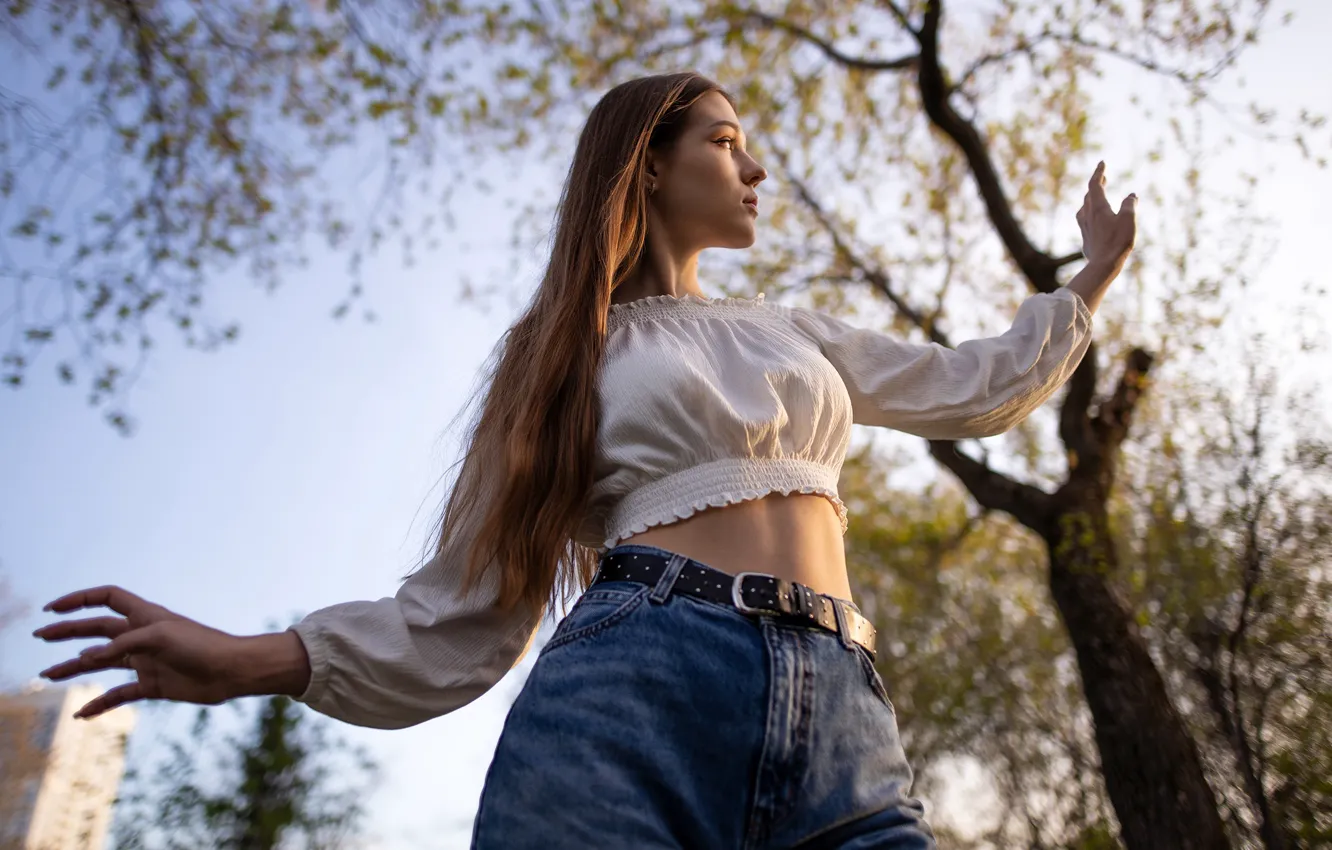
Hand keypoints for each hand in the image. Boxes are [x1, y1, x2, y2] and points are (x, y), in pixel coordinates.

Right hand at [33, 586, 245, 719]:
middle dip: (68, 632)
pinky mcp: (153, 685)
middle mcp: (142, 637)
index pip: (107, 598)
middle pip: (97, 631)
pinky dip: (100, 704)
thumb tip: (86, 657)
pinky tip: (81, 714)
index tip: (53, 608)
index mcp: (145, 616)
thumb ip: (123, 644)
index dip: (80, 600)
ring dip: (75, 667)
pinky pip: (120, 695)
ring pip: (102, 664)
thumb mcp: (161, 637)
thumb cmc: (202, 645)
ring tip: (47, 675)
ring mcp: (146, 661)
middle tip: (40, 637)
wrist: (232, 671)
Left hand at [1076, 161, 1136, 268]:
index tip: (1102, 162)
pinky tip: (1093, 218)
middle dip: (1096, 184)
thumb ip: (1129, 205)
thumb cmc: (1117, 241)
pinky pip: (1085, 219)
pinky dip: (1091, 212)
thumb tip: (1132, 195)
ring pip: (1085, 207)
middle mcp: (1087, 215)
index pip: (1095, 184)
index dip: (1098, 172)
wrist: (1103, 265)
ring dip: (1091, 198)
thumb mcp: (1128, 219)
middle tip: (1103, 178)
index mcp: (1098, 208)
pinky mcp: (1086, 237)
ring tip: (1097, 195)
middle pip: (1089, 195)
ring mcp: (1084, 227)